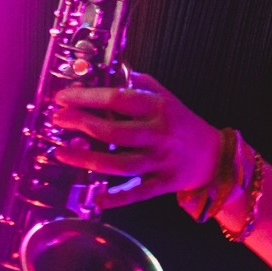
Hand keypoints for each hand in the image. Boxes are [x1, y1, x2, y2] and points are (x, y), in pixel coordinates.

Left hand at [49, 72, 223, 209]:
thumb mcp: (163, 94)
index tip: (63, 97)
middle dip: (81, 124)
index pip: (117, 99)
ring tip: (60, 152)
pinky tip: (97, 198)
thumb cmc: (182, 121)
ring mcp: (160, 161)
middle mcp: (158, 134)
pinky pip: (138, 193)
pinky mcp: (163, 184)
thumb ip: (136, 83)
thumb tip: (107, 72)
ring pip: (120, 164)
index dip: (86, 98)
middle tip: (57, 119)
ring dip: (87, 159)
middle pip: (113, 131)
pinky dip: (118, 197)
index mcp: (157, 107)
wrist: (214, 154)